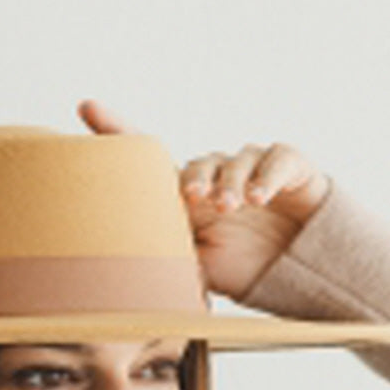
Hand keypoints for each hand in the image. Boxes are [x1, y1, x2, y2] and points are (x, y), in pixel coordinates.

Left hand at [77, 99, 331, 301]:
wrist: (303, 273)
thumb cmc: (244, 269)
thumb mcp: (199, 271)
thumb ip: (167, 264)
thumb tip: (123, 281)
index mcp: (188, 200)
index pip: (149, 163)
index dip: (118, 132)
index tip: (86, 109)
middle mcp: (217, 177)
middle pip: (197, 162)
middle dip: (194, 178)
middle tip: (192, 198)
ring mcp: (253, 169)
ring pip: (234, 159)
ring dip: (230, 181)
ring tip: (232, 205)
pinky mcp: (291, 166)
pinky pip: (276, 158)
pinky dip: (267, 174)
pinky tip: (260, 197)